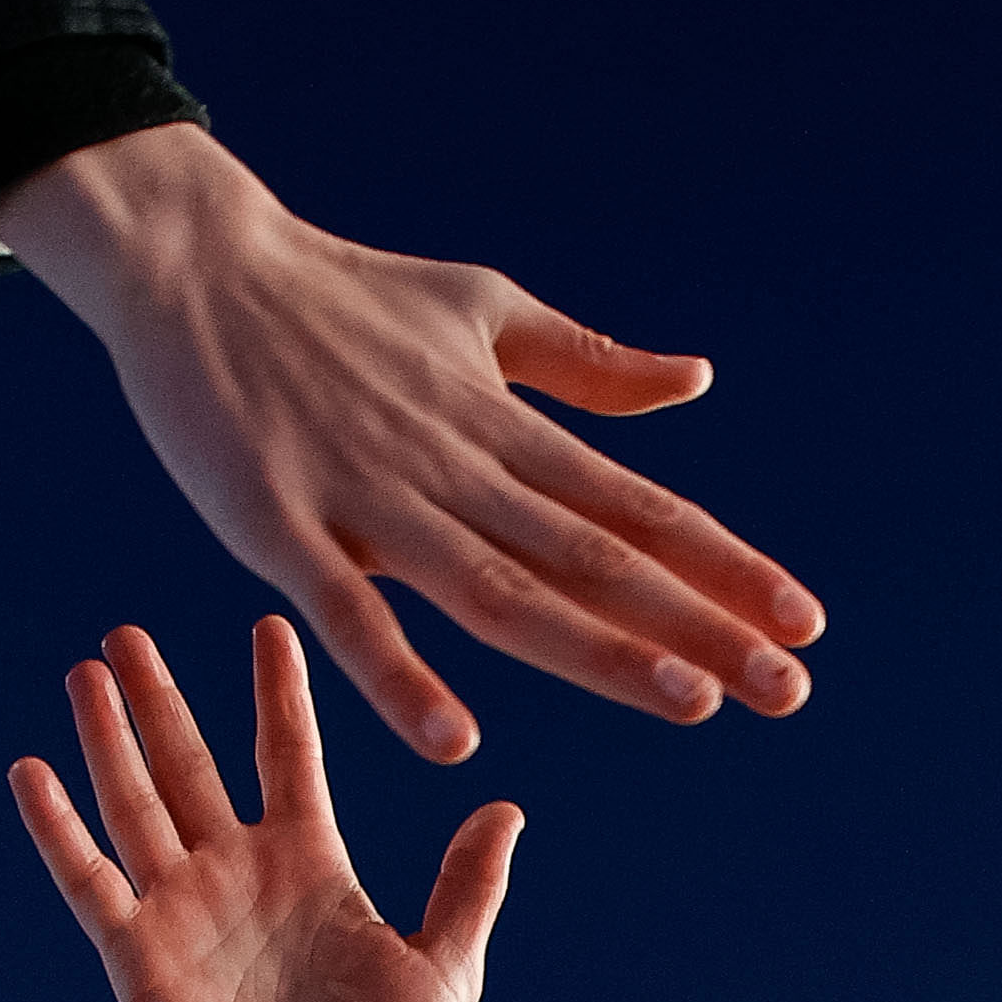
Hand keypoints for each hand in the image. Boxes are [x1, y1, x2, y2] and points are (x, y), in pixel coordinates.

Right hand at [0, 124, 822, 764]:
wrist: (194, 261)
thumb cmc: (342, 295)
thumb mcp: (482, 310)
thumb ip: (586, 365)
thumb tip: (695, 382)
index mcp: (504, 425)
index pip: (638, 506)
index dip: (724, 565)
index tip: (806, 621)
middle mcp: (456, 467)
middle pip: (596, 558)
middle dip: (697, 624)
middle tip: (789, 688)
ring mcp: (370, 500)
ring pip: (501, 590)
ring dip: (598, 649)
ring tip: (691, 701)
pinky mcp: (278, 528)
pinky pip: (346, 615)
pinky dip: (398, 675)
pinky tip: (453, 739)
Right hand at [13, 619, 520, 1001]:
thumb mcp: (444, 974)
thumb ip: (466, 891)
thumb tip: (505, 810)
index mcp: (312, 866)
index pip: (288, 757)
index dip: (280, 695)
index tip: (272, 626)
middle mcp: (239, 874)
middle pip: (191, 764)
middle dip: (161, 699)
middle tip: (128, 632)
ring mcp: (184, 910)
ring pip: (136, 804)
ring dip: (109, 741)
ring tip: (85, 673)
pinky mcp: (138, 957)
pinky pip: (91, 881)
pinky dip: (59, 828)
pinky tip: (32, 773)